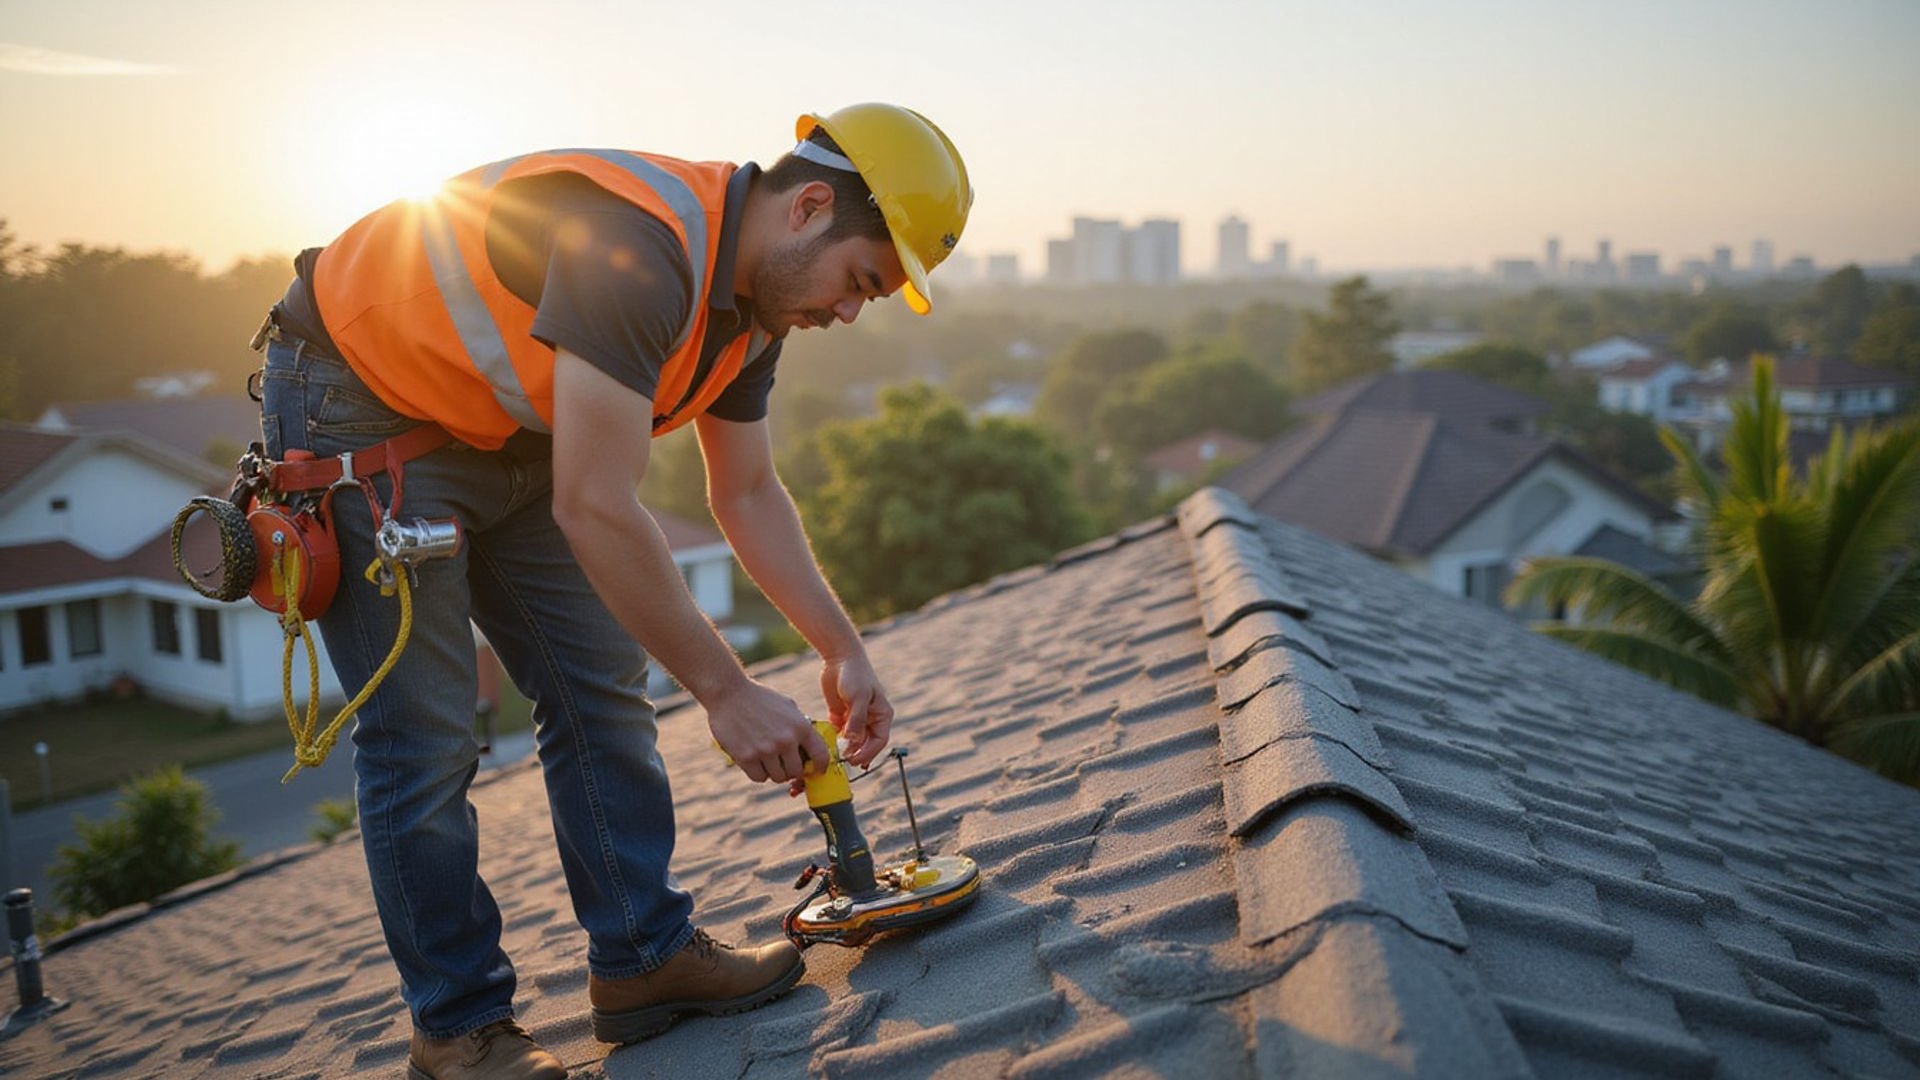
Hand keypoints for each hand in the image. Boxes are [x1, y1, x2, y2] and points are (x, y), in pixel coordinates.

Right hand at [706, 678, 829, 783]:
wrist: (729, 693)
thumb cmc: (759, 698)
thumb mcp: (787, 706)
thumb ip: (800, 726)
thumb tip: (810, 747)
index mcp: (800, 726)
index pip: (821, 756)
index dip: (820, 767)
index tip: (816, 770)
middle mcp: (786, 740)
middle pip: (796, 772)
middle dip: (791, 770)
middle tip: (784, 765)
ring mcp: (766, 750)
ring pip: (778, 777)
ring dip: (774, 772)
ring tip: (767, 760)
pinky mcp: (746, 757)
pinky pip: (759, 778)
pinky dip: (758, 773)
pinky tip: (755, 761)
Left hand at [821, 653, 893, 769]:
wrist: (839, 658)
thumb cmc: (854, 674)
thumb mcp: (857, 697)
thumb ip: (856, 719)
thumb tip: (852, 741)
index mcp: (881, 714)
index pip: (880, 741)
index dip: (869, 753)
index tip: (856, 761)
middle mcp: (870, 718)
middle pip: (867, 744)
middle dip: (857, 754)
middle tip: (844, 761)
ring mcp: (855, 718)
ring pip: (852, 741)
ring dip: (846, 749)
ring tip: (835, 756)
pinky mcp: (841, 715)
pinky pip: (839, 733)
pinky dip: (835, 740)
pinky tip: (828, 744)